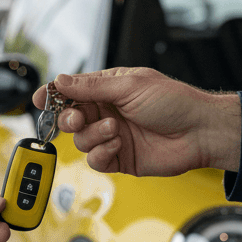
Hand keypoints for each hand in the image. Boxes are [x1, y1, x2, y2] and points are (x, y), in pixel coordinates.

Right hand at [33, 68, 240, 175]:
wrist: (200, 132)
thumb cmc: (173, 101)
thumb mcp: (130, 85)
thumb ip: (92, 86)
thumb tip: (60, 80)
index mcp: (108, 90)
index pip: (71, 91)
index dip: (54, 95)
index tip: (41, 100)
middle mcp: (106, 113)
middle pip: (70, 118)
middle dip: (69, 119)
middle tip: (77, 119)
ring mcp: (112, 137)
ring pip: (81, 141)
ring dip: (94, 135)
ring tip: (116, 130)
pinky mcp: (119, 159)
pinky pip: (95, 160)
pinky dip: (101, 153)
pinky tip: (117, 145)